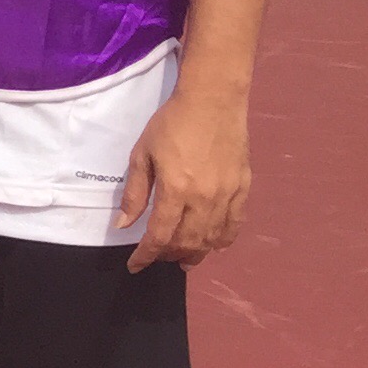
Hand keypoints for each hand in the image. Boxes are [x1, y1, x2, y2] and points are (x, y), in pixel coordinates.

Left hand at [118, 86, 249, 270]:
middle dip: (169, 256)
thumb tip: (123, 225)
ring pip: (212, 238)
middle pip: (187, 242)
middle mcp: (205, 198)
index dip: (146, 256)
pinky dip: (222, 239)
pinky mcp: (243, 187)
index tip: (135, 266)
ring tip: (183, 259)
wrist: (213, 101)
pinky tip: (213, 244)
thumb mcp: (142, 155)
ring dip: (196, 253)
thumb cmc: (171, 124)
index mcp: (176, 190)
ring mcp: (228, 194)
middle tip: (158, 258)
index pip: (159, 235)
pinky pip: (235, 224)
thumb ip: (135, 194)